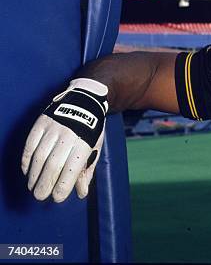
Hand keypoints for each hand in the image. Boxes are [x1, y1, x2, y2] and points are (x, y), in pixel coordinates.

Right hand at [21, 78, 107, 201]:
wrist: (85, 100)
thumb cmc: (91, 129)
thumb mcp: (95, 147)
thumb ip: (87, 170)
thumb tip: (81, 193)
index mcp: (84, 142)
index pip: (71, 169)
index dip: (63, 185)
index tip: (57, 198)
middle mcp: (68, 135)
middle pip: (53, 164)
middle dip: (45, 183)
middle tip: (40, 197)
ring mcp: (53, 128)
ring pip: (39, 156)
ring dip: (34, 174)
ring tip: (33, 186)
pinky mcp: (41, 123)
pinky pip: (30, 145)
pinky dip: (27, 160)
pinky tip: (27, 171)